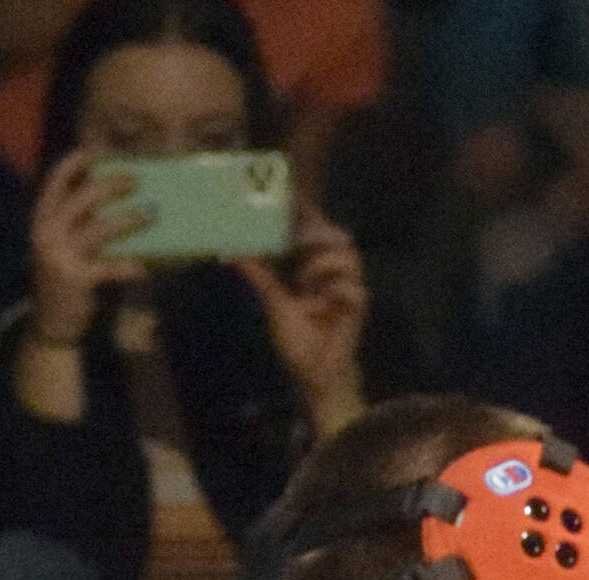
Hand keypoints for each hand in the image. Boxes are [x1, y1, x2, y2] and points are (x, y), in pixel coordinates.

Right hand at [28, 146, 149, 342]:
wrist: (50, 323)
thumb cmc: (64, 279)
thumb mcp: (62, 247)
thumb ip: (79, 225)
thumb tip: (114, 203)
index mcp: (42, 220)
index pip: (54, 183)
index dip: (73, 164)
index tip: (95, 151)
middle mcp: (47, 233)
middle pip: (81, 198)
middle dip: (110, 185)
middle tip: (135, 181)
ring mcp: (59, 255)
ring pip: (97, 228)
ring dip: (127, 219)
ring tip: (151, 213)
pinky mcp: (76, 278)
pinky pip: (110, 267)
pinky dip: (130, 265)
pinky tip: (147, 266)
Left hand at [235, 203, 368, 431]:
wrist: (314, 373)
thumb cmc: (298, 338)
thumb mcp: (273, 302)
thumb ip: (259, 275)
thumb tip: (231, 253)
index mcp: (316, 267)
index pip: (317, 231)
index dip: (309, 214)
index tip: (293, 199)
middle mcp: (335, 274)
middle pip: (341, 237)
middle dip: (320, 232)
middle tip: (300, 236)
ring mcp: (348, 290)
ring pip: (349, 259)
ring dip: (325, 264)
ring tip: (304, 280)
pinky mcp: (357, 309)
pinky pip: (355, 289)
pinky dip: (337, 291)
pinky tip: (321, 303)